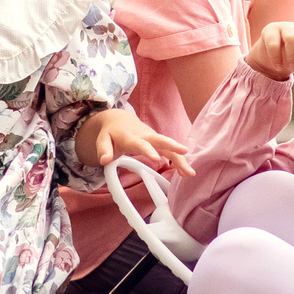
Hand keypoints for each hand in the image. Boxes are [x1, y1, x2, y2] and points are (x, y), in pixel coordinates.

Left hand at [78, 107, 194, 177]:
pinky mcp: (158, 142)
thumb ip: (103, 149)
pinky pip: (170, 151)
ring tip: (190, 173)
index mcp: (131, 137)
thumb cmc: (111, 132)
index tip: (157, 160)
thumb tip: (104, 161)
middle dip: (173, 147)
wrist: (119, 119)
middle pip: (161, 141)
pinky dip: (179, 161)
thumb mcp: (102, 139)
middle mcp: (145, 136)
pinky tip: (185, 173)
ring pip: (169, 148)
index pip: (141, 144)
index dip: (149, 151)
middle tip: (185, 153)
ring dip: (180, 159)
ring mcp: (154, 138)